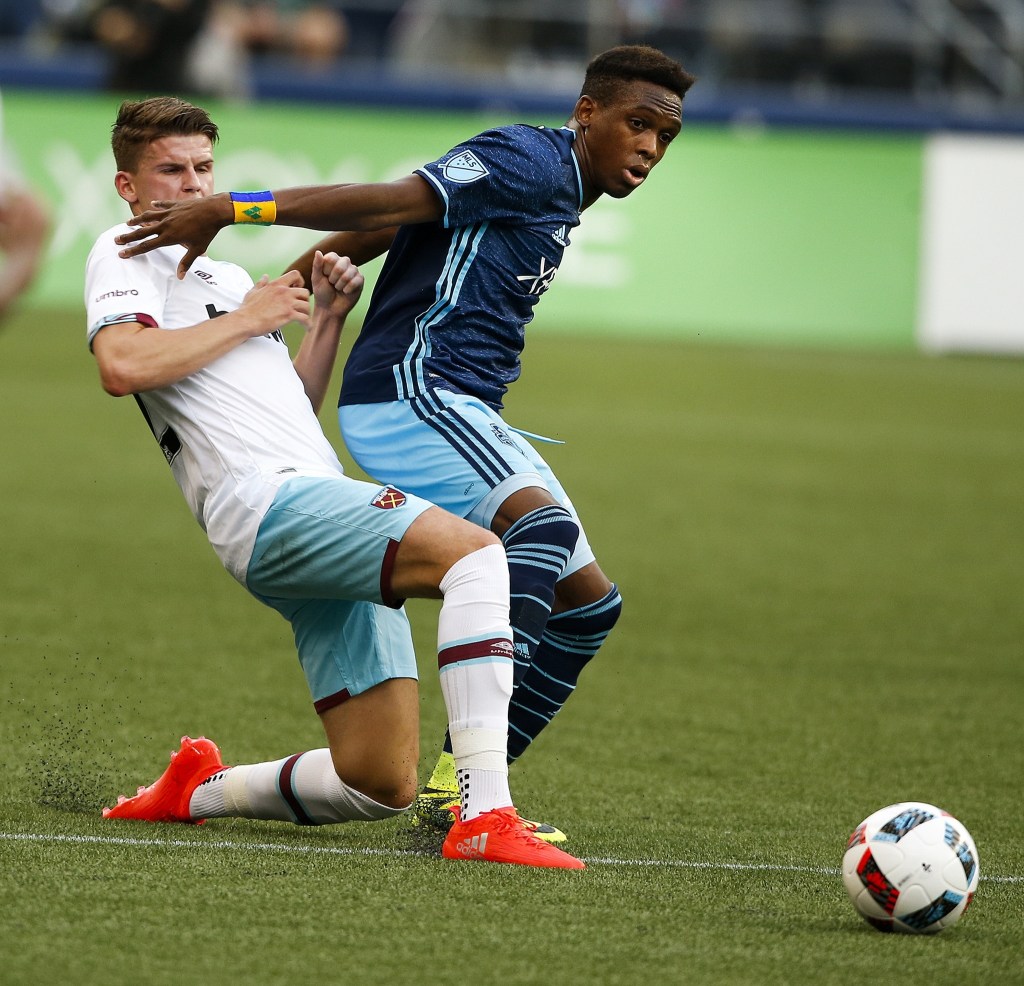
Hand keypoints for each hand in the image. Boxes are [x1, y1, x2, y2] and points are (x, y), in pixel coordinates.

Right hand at [115, 194, 232, 277]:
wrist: (213, 211)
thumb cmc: (207, 232)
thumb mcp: (198, 249)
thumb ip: (186, 262)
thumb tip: (180, 277)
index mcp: (169, 237)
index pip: (147, 246)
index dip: (133, 250)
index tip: (122, 253)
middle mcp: (165, 224)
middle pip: (142, 231)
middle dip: (128, 236)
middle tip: (116, 239)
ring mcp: (168, 213)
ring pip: (148, 217)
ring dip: (137, 220)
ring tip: (128, 223)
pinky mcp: (174, 205)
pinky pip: (162, 205)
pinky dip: (156, 206)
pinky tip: (152, 205)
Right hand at [237, 270, 309, 334]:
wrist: (246, 320)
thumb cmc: (248, 308)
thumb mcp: (253, 292)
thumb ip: (261, 284)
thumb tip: (265, 276)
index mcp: (276, 284)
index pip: (295, 274)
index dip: (300, 282)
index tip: (298, 290)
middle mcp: (284, 291)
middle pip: (305, 292)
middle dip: (305, 300)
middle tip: (301, 308)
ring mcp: (287, 303)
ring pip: (306, 306)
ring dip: (306, 313)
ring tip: (303, 319)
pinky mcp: (288, 315)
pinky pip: (305, 318)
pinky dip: (307, 323)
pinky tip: (306, 327)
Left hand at [311, 250, 363, 319]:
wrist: (330, 309)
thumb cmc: (322, 293)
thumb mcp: (316, 279)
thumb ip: (317, 265)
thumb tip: (318, 251)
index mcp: (332, 260)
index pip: (332, 257)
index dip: (327, 269)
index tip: (325, 277)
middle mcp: (344, 263)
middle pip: (342, 264)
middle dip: (334, 278)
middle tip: (332, 284)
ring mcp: (353, 271)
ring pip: (349, 273)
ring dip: (340, 284)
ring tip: (338, 288)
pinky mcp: (360, 280)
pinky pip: (356, 280)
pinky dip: (348, 289)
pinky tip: (345, 292)